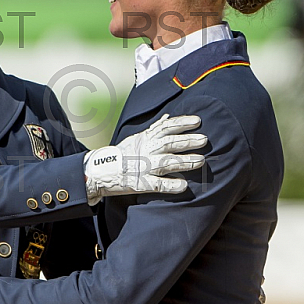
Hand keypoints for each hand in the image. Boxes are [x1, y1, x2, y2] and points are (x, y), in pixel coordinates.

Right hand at [84, 114, 206, 204]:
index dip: (182, 123)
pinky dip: (170, 185)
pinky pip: (157, 185)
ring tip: (201, 161)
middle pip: (168, 143)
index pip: (166, 127)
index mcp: (145, 139)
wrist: (99, 172)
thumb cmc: (121, 155)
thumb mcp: (136, 138)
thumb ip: (154, 129)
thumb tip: (168, 117)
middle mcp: (145, 151)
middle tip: (204, 140)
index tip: (198, 121)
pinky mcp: (140, 184)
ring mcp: (143, 167)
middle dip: (187, 141)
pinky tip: (183, 185)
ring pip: (166, 162)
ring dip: (184, 161)